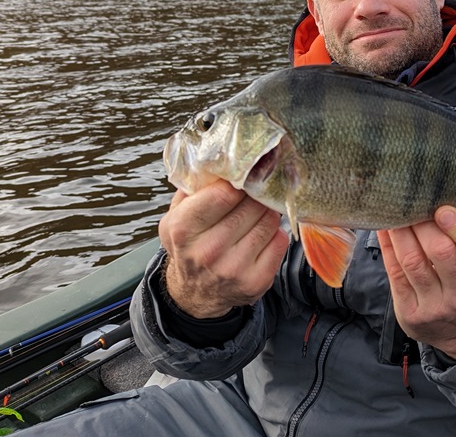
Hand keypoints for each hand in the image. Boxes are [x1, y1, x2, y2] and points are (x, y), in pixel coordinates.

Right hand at [158, 179, 287, 318]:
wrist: (196, 293)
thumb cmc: (190, 246)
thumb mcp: (175, 216)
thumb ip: (193, 187)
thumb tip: (220, 162)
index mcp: (183, 229)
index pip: (225, 193)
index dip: (239, 181)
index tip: (243, 177)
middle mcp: (208, 251)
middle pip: (251, 205)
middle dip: (256, 196)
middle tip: (254, 193)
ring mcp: (234, 268)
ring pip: (269, 221)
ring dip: (267, 213)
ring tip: (256, 214)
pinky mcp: (256, 281)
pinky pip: (280, 241)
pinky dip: (275, 234)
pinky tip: (262, 235)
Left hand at [377, 206, 455, 360]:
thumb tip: (447, 196)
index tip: (444, 209)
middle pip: (441, 252)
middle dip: (424, 222)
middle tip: (412, 199)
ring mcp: (434, 306)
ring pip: (412, 260)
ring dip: (401, 230)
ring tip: (394, 208)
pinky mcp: (409, 312)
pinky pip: (394, 272)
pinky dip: (388, 245)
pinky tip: (385, 227)